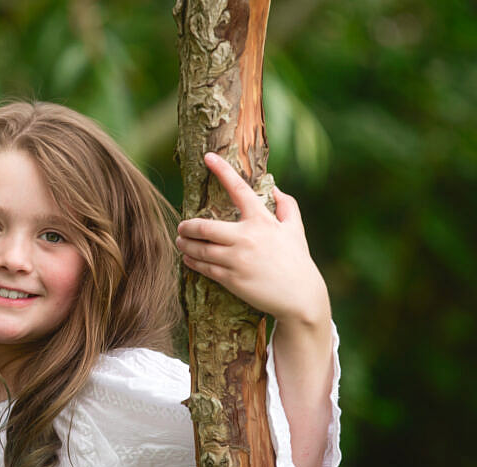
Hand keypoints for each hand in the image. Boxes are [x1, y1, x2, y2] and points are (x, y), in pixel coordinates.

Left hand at [175, 152, 330, 326]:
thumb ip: (287, 206)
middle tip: (182, 227)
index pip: (239, 189)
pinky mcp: (231, 279)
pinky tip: (188, 259)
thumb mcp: (295, 230)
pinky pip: (203, 267)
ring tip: (181, 242)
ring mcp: (237, 259)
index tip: (207, 157)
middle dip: (187, 226)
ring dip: (185, 245)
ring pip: (199, 248)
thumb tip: (275, 188)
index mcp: (262, 220)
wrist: (299, 297)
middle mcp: (247, 237)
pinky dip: (192, 261)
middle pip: (204, 226)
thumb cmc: (297, 260)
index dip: (222, 170)